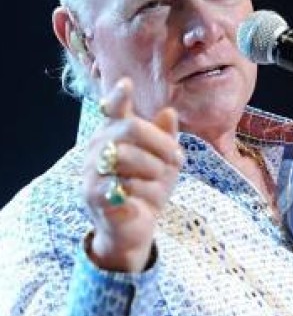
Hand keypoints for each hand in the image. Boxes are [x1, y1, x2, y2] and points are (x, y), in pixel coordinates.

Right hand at [84, 77, 183, 271]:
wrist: (133, 231)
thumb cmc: (147, 190)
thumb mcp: (164, 163)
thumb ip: (165, 138)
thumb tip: (169, 112)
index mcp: (114, 136)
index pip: (112, 110)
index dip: (118, 97)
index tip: (126, 84)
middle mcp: (97, 148)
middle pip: (130, 128)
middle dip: (160, 143)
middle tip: (177, 160)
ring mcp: (92, 171)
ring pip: (126, 156)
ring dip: (153, 172)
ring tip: (158, 185)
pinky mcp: (93, 196)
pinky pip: (121, 185)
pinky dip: (142, 194)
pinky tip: (141, 205)